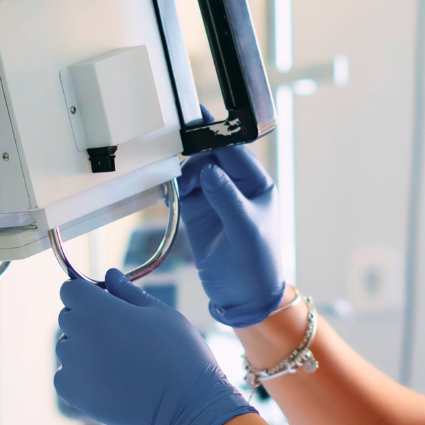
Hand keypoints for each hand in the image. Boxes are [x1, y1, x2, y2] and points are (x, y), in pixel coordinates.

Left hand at [55, 269, 255, 424]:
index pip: (70, 289)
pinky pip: (65, 375)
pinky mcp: (72, 393)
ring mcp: (72, 366)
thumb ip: (128, 293)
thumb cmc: (179, 353)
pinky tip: (109, 380)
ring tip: (118, 362)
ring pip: (67, 347)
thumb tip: (110, 275)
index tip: (104, 304)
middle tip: (120, 336)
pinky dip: (80, 376)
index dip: (86, 294)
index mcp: (98, 309)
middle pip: (68, 317)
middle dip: (87, 320)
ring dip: (83, 349)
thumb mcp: (160, 313)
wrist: (186, 405)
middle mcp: (78, 335)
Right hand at [178, 145, 283, 326]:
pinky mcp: (198, 212)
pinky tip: (168, 194)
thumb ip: (227, 198)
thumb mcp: (245, 230)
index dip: (214, 138)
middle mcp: (236, 187)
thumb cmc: (255, 265)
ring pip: (193, 170)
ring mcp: (215, 198)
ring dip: (182, 174)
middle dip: (193, 158)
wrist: (243, 299)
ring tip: (178, 190)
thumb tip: (208, 168)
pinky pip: (182, 190)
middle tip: (182, 176)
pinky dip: (173, 188)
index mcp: (257, 184)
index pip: (234, 152)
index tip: (192, 125)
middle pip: (209, 156)